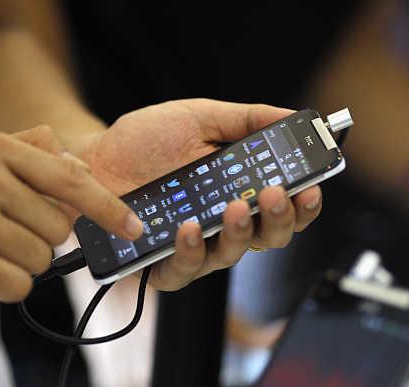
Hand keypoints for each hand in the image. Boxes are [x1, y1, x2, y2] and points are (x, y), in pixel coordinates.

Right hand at [0, 126, 142, 303]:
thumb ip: (34, 152)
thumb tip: (81, 163)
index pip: (70, 178)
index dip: (108, 207)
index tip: (133, 227)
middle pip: (60, 227)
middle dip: (41, 237)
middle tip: (3, 230)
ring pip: (42, 258)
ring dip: (22, 261)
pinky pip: (19, 284)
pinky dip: (6, 284)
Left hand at [81, 99, 322, 289]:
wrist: (97, 158)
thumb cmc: (147, 140)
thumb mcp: (198, 118)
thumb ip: (245, 120)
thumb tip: (291, 115)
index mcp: (239, 190)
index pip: (284, 206)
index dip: (304, 203)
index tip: (312, 186)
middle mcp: (223, 223)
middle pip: (269, 237)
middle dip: (280, 219)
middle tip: (276, 194)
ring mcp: (195, 245)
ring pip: (233, 255)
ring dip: (240, 233)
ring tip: (234, 206)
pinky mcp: (163, 263)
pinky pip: (185, 271)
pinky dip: (191, 252)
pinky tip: (189, 228)